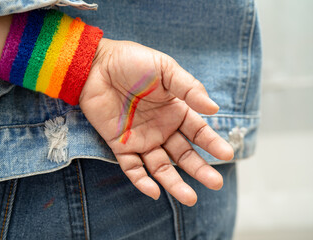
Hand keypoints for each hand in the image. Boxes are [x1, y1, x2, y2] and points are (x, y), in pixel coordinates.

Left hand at [79, 39, 233, 205]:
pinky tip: (154, 191)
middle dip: (199, 169)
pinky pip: (132, 167)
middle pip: (184, 154)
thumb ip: (188, 88)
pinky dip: (142, 181)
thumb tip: (214, 109)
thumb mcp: (165, 69)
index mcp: (175, 110)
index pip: (198, 132)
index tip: (227, 154)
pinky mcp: (121, 145)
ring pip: (161, 166)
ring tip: (189, 198)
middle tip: (215, 183)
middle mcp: (161, 128)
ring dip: (174, 183)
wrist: (96, 65)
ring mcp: (141, 139)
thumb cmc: (132, 62)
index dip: (212, 143)